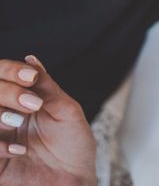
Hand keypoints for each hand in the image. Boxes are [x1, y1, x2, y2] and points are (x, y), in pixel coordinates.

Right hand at [0, 56, 95, 185]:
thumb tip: (31, 59)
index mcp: (20, 98)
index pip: (2, 75)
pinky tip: (18, 150)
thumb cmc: (74, 143)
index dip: (10, 71)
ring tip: (19, 122)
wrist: (75, 179)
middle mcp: (3, 114)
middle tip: (32, 104)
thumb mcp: (66, 110)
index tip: (30, 77)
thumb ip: (47, 87)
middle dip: (6, 93)